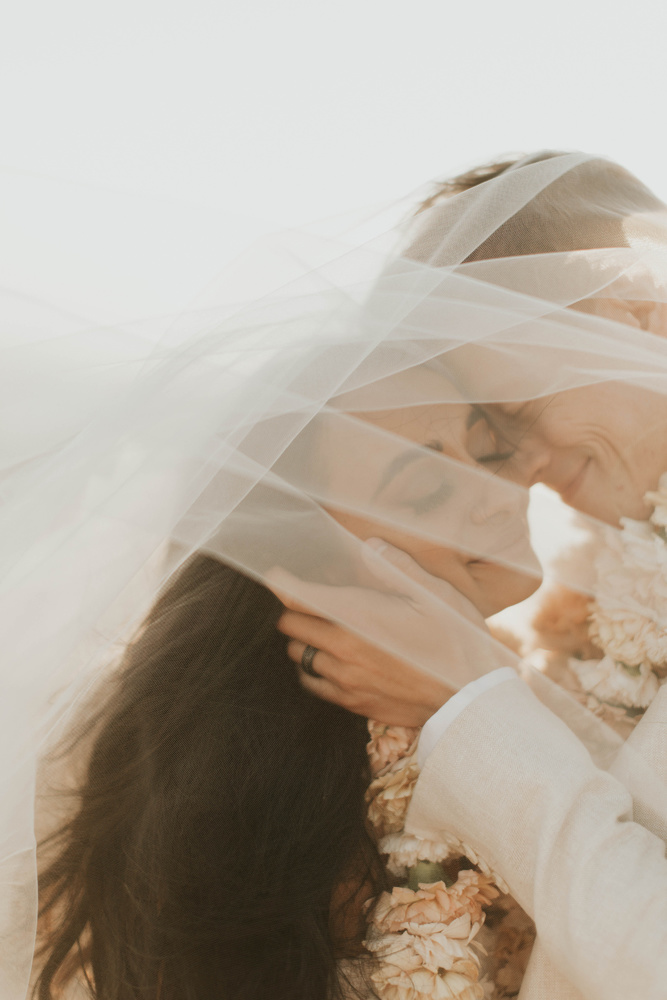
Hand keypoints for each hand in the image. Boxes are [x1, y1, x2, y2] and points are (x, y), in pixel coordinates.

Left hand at [266, 538, 510, 725]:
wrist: (470, 700)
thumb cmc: (457, 641)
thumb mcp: (437, 595)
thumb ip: (398, 567)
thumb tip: (370, 545)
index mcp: (359, 616)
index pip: (297, 597)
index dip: (280, 582)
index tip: (276, 574)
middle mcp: (343, 648)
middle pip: (290, 625)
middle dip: (295, 609)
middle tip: (310, 600)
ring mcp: (344, 679)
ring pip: (298, 654)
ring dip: (304, 640)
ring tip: (324, 629)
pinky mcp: (351, 702)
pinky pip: (312, 683)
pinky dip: (312, 669)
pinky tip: (332, 659)